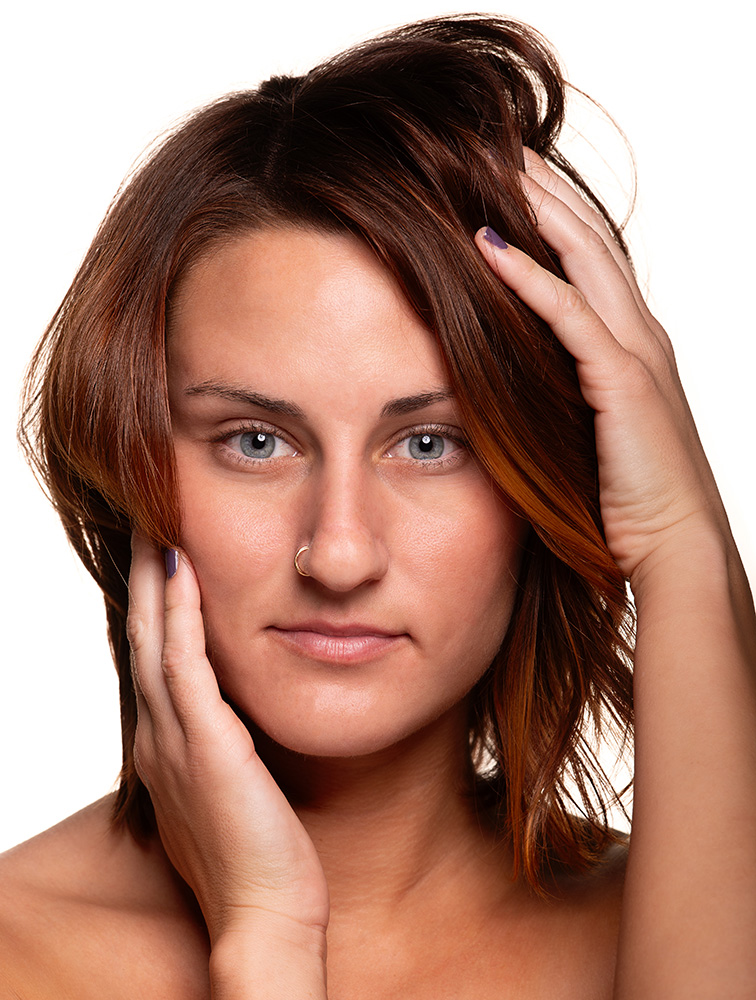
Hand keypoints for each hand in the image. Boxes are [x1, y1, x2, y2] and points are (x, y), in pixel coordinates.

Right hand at [126, 535, 329, 947]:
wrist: (266, 916)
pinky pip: (184, 665)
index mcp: (167, 744)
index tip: (167, 549)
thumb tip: (240, 713)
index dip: (156, 599)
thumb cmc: (259, 855)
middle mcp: (160, 736)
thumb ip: (226, 744)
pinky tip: (185, 569)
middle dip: (145, 573)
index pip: (154, 654)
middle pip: (143, 634)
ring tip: (157, 521)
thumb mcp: (231, 787)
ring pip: (154, 639)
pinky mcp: (206, 746)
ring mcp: (175, 741)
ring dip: (155, 577)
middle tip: (148, 516)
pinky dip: (181, 613)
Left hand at [476, 149, 727, 584]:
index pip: (589, 262)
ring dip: (539, 211)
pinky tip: (490, 248)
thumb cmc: (629, 496)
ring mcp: (636, 353)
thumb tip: (507, 376)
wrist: (673, 541)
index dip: (552, 216)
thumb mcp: (587, 427)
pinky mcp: (624, 382)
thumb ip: (559, 390)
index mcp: (630, 343)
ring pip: (585, 261)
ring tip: (495, 168)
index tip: (509, 183)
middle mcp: (638, 335)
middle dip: (546, 191)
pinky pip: (571, 317)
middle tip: (501, 147)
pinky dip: (531, 279)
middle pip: (589, 241)